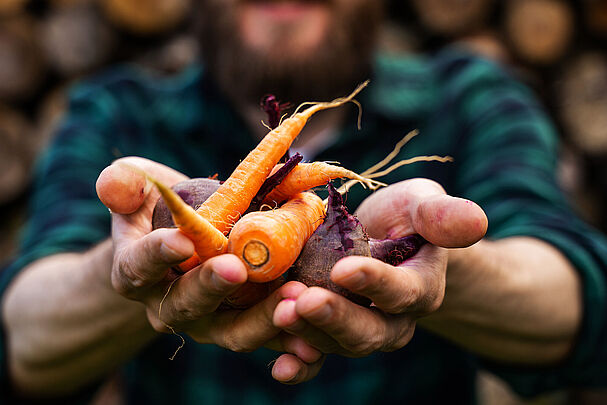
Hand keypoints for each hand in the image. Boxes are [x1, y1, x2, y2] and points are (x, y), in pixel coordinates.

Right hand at [96, 157, 322, 378]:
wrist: (184, 248)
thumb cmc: (159, 213)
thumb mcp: (136, 190)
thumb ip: (123, 185)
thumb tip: (115, 186)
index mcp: (137, 272)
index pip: (138, 267)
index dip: (156, 255)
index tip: (179, 240)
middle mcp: (170, 306)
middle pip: (188, 304)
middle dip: (212, 287)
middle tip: (237, 268)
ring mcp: (210, 322)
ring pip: (232, 332)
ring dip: (263, 319)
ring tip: (294, 297)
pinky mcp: (246, 327)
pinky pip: (268, 341)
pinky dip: (290, 343)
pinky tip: (314, 339)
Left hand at [272, 179, 486, 366]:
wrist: (385, 240)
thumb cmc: (405, 218)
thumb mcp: (423, 205)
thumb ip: (441, 214)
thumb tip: (475, 221)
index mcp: (420, 287)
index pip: (401, 291)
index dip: (375, 283)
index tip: (344, 269)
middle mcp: (394, 320)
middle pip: (369, 332)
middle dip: (335, 319)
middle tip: (303, 301)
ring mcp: (362, 330)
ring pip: (338, 343)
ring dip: (308, 332)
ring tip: (281, 311)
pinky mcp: (332, 333)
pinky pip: (318, 357)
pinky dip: (300, 365)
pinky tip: (279, 367)